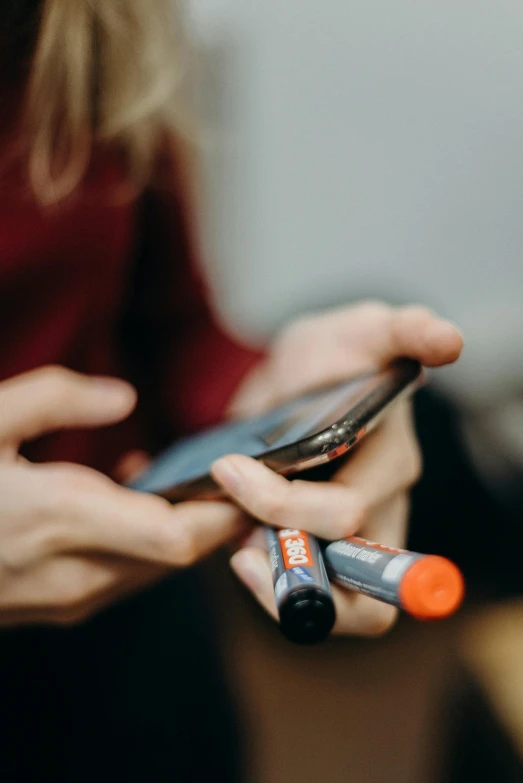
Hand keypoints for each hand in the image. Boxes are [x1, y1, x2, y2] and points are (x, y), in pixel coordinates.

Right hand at [0, 367, 246, 626]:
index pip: (175, 535)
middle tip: (245, 473)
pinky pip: (128, 574)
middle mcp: (74, 571)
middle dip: (220, 517)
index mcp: (58, 516)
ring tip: (196, 478)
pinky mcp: (60, 606)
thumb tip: (123, 398)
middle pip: (180, 554)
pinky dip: (149, 540)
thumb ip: (56, 400)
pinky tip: (136, 500)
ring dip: (186, 528)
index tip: (256, 476)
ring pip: (158, 568)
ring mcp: (67, 597)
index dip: (225, 511)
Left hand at [213, 303, 463, 636]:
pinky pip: (311, 589)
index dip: (299, 521)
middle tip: (228, 520)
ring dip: (279, 585)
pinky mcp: (321, 546)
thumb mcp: (365, 331)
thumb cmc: (338, 354)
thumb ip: (406, 331)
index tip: (236, 485)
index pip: (352, 514)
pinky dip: (274, 584)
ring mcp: (351, 534)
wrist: (307, 377)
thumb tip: (449, 340)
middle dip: (276, 547)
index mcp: (388, 458)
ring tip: (237, 551)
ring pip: (335, 598)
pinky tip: (242, 550)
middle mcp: (379, 504)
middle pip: (343, 569)